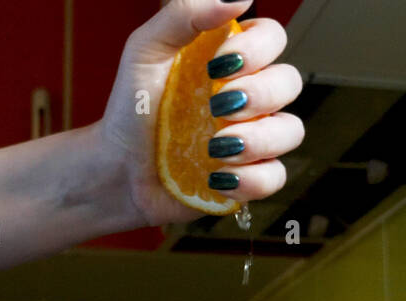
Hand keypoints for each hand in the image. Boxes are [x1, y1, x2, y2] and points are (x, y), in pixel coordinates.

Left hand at [97, 0, 304, 225]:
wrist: (114, 169)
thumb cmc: (131, 108)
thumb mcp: (146, 50)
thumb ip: (184, 14)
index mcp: (230, 59)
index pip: (272, 37)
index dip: (259, 47)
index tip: (220, 63)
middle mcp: (248, 96)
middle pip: (290, 82)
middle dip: (260, 93)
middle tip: (217, 105)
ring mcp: (251, 139)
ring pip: (291, 131)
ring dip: (259, 138)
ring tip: (216, 146)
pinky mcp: (246, 179)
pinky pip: (275, 177)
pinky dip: (252, 179)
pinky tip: (218, 176)